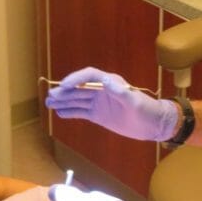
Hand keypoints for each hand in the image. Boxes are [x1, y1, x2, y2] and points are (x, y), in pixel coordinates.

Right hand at [44, 67, 178, 141]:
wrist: (152, 125)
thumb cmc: (146, 110)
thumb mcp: (135, 102)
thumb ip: (121, 92)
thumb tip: (107, 81)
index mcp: (110, 82)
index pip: (89, 76)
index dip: (76, 79)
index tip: (65, 86)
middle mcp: (102, 90)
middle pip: (79, 88)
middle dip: (64, 91)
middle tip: (50, 95)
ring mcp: (99, 103)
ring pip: (77, 100)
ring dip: (63, 101)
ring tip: (48, 103)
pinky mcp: (98, 115)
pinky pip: (81, 112)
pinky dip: (70, 112)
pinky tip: (59, 113)